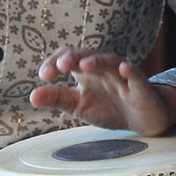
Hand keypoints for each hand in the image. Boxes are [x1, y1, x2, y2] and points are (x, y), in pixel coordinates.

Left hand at [31, 48, 175, 135]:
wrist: (143, 121)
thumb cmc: (110, 108)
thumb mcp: (79, 105)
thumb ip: (57, 98)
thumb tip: (32, 96)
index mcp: (85, 72)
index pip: (67, 57)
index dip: (54, 62)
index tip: (45, 76)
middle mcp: (103, 69)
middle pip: (87, 55)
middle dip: (74, 58)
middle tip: (62, 66)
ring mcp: (122, 75)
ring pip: (110, 61)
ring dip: (97, 61)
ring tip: (84, 66)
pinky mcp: (141, 86)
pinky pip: (136, 75)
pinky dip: (129, 70)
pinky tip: (124, 69)